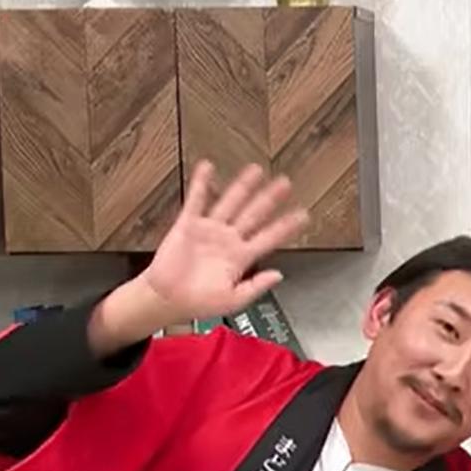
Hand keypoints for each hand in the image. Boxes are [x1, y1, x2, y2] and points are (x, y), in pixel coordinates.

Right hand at [90, 161, 310, 353]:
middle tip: (285, 183)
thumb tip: (278, 275)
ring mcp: (209, 230)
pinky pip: (196, 200)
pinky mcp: (188, 225)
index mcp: (241, 257)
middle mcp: (228, 240)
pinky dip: (202, 183)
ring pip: (230, 203)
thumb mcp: (234, 300)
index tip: (303, 215)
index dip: (286, 226)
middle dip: (269, 198)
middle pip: (253, 214)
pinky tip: (208, 168)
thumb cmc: (198, 302)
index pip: (269, 238)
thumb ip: (256, 286)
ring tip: (255, 170)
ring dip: (242, 186)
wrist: (167, 300)